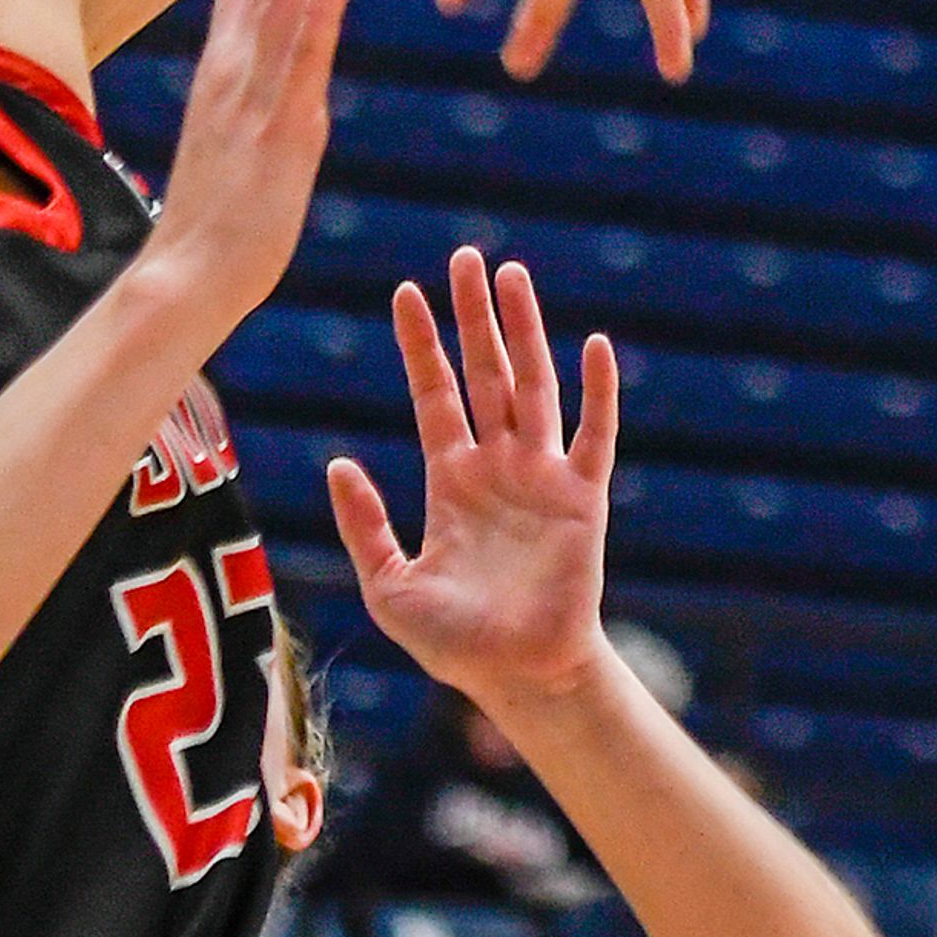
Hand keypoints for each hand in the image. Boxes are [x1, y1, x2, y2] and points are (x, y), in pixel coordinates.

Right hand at [121, 0, 353, 333]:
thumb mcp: (238, 137)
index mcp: (224, 66)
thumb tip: (287, 69)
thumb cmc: (216, 216)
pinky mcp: (283, 125)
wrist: (189, 274)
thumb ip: (259, 93)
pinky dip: (321, 8)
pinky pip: (305, 56)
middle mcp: (234, 65)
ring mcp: (256, 91)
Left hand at [328, 250, 618, 714]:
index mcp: (451, 481)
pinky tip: (593, 344)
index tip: (406, 291)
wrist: (519, 679)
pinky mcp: (582, 498)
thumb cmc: (455, 644)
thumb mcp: (389, 584)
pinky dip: (597, 390)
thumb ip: (364, 524)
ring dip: (525, 331)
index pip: (435, 394)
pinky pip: (593, 434)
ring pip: (534, 385)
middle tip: (465, 257)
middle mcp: (498, 467)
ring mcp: (542, 477)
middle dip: (474, 316)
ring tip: (513, 275)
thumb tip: (339, 462)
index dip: (422, 344)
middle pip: (486, 372)